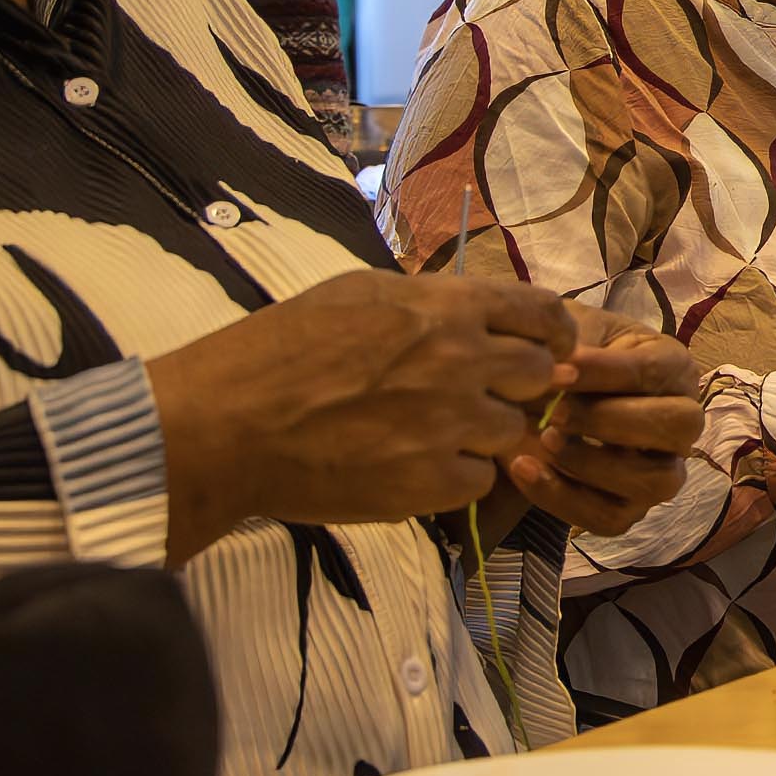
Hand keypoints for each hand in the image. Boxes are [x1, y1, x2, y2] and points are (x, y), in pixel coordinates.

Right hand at [149, 273, 578, 564]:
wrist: (225, 425)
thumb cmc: (278, 351)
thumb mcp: (359, 293)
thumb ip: (431, 300)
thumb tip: (479, 311)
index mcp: (445, 307)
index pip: (541, 313)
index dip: (551, 333)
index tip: (548, 349)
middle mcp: (460, 361)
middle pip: (540, 375)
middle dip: (519, 386)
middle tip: (482, 397)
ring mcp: (449, 423)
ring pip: (512, 431)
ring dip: (484, 435)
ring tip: (431, 434)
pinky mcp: (429, 482)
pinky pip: (479, 480)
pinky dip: (456, 477)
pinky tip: (414, 467)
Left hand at [490, 317, 704, 537]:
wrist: (530, 399)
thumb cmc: (564, 358)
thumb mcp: (569, 334)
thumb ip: (568, 341)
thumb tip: (559, 362)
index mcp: (673, 369)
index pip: (654, 372)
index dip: (605, 373)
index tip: (555, 371)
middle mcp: (682, 422)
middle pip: (679, 427)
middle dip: (611, 421)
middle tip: (555, 413)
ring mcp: (661, 470)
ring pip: (655, 481)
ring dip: (593, 463)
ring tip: (544, 440)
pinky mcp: (630, 508)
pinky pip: (610, 518)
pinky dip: (562, 497)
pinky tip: (522, 467)